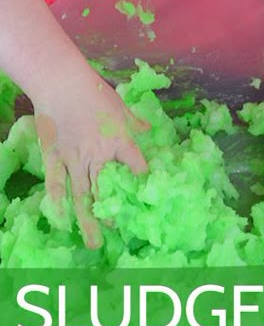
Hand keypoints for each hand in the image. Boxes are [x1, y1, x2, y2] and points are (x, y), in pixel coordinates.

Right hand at [33, 70, 148, 248]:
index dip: (143, 183)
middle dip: (114, 213)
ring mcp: (75, 159)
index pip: (137, 169)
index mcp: (120, 142)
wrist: (62, 82)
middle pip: (109, 191)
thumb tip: (147, 128)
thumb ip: (133, 122)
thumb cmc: (94, 91)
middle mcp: (99, 155)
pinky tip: (63, 221)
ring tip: (95, 243)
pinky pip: (56, 185)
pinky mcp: (54, 158)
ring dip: (90, 220)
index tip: (145, 198)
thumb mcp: (120, 106)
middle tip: (119, 232)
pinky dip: (58, 203)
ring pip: (83, 196)